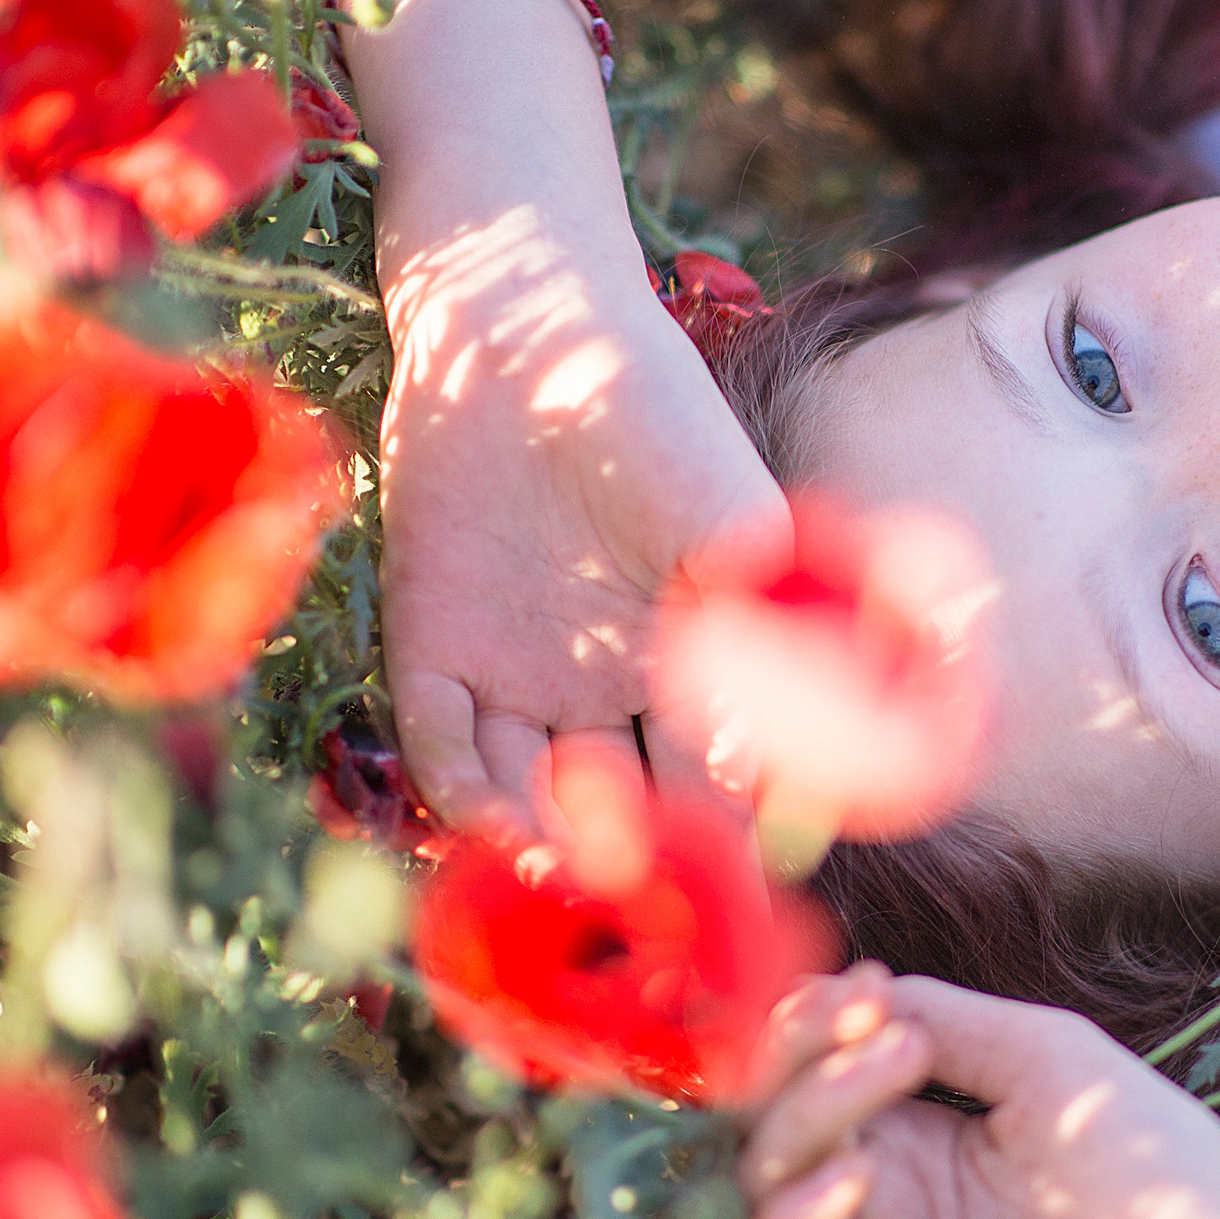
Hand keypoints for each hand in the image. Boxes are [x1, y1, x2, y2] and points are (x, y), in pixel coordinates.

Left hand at [377, 233, 788, 829]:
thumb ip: (762, 613)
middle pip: (613, 807)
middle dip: (625, 861)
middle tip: (635, 894)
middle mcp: (600, 685)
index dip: (718, 845)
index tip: (727, 886)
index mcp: (682, 663)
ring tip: (559, 870)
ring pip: (527, 792)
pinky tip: (490, 819)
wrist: (531, 324)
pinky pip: (441, 739)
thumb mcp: (731, 508)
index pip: (707, 785)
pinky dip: (462, 786)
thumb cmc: (650, 404)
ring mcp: (514, 670)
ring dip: (542, 841)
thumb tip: (786, 731)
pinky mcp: (433, 642)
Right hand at [733, 967, 1219, 1218]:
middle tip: (873, 1020)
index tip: (857, 982)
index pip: (811, 1082)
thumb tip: (850, 989)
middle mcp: (886, 1210)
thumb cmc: (1155, 1162)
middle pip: (777, 1129)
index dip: (809, 1027)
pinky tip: (852, 1176)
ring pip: (764, 1203)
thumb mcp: (1042, 1056)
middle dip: (806, 1060)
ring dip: (798, 1125)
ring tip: (890, 1074)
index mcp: (918, 1142)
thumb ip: (941, 1018)